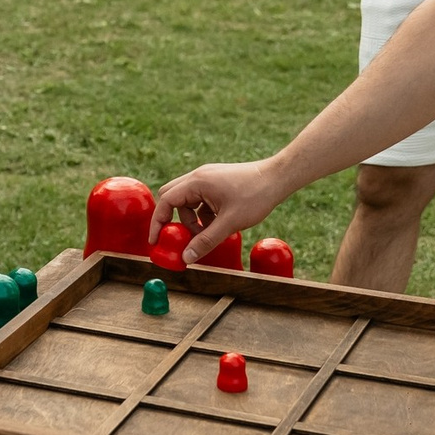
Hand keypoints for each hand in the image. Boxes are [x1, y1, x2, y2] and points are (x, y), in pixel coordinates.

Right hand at [152, 157, 291, 263]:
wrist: (277, 178)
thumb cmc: (255, 196)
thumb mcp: (229, 223)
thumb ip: (206, 240)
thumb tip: (186, 257)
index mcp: (197, 182)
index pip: (166, 201)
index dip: (158, 222)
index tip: (156, 241)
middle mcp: (198, 177)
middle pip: (172, 198)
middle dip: (175, 220)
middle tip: (180, 239)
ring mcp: (208, 178)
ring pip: (187, 200)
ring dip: (192, 219)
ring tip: (208, 234)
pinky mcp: (217, 182)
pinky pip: (200, 199)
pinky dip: (203, 214)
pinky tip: (219, 224)